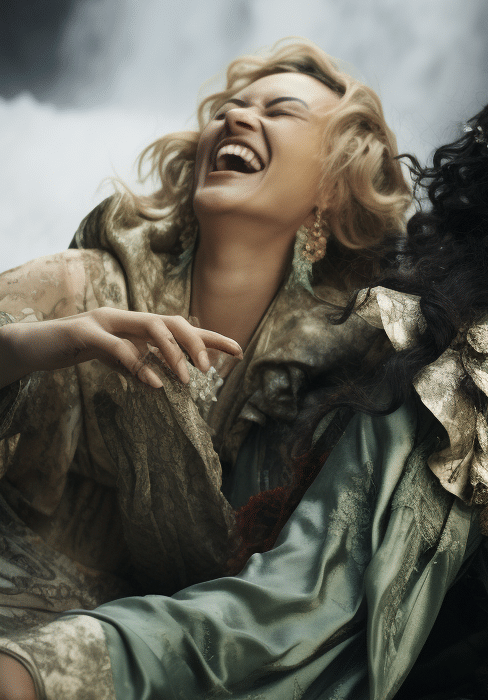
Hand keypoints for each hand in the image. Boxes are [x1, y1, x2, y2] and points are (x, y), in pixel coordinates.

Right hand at [0, 309, 243, 389]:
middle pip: (172, 321)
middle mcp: (127, 317)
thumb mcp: (118, 361)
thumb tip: (166, 381)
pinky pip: (118, 346)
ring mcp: (106, 320)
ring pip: (151, 326)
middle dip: (197, 342)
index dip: (212, 338)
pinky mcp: (84, 332)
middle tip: (210, 371)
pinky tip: (154, 383)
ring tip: (187, 380)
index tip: (239, 351)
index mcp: (138, 325)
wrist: (35, 345)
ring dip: (174, 353)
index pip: (182, 328)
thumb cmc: (80, 351)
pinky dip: (139, 363)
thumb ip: (141, 366)